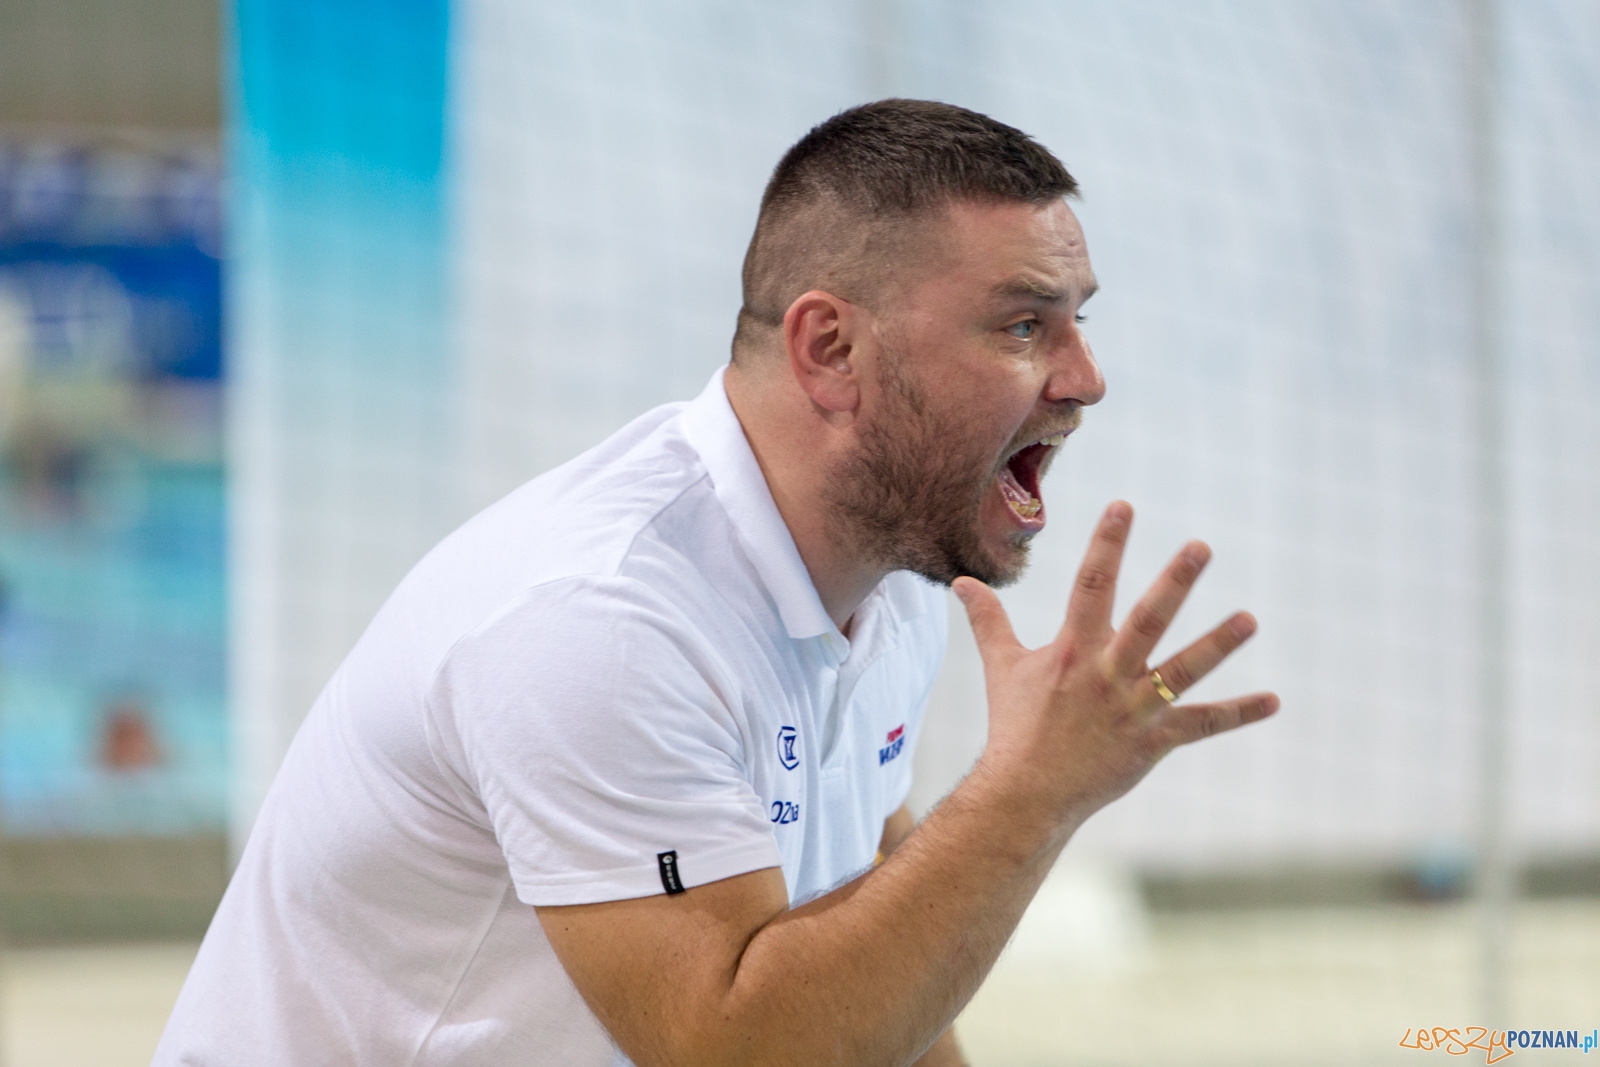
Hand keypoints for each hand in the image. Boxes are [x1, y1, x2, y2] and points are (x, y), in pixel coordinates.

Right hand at [955, 501, 1277, 828]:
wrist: (1027, 792)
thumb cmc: (1015, 726)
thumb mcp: (1003, 667)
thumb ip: (988, 621)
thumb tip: (962, 583)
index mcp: (1073, 650)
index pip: (1091, 585)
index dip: (1108, 544)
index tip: (1124, 506)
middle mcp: (1107, 674)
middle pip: (1147, 620)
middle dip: (1174, 583)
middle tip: (1201, 548)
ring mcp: (1134, 709)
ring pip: (1183, 670)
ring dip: (1217, 644)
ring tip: (1249, 618)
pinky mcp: (1154, 741)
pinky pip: (1203, 724)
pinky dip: (1239, 713)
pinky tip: (1274, 700)